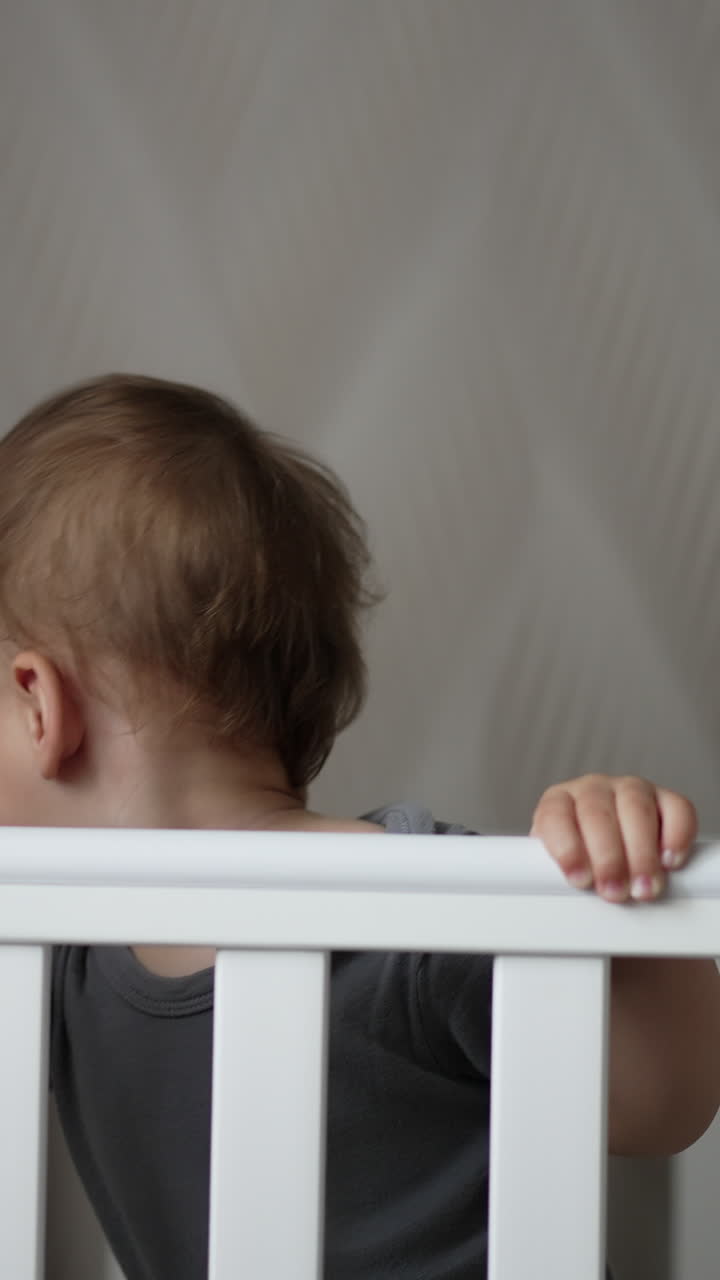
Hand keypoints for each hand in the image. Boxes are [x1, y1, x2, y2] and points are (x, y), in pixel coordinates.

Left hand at [530, 774, 696, 901]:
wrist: (610, 852)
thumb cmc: (583, 862)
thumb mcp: (566, 868)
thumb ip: (560, 876)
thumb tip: (565, 897)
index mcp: (558, 803)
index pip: (555, 816)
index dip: (567, 848)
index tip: (579, 880)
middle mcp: (592, 790)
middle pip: (598, 814)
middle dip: (608, 859)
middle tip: (614, 893)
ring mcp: (630, 789)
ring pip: (636, 808)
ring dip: (641, 853)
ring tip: (643, 888)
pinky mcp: (665, 798)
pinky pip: (677, 808)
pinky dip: (676, 836)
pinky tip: (670, 862)